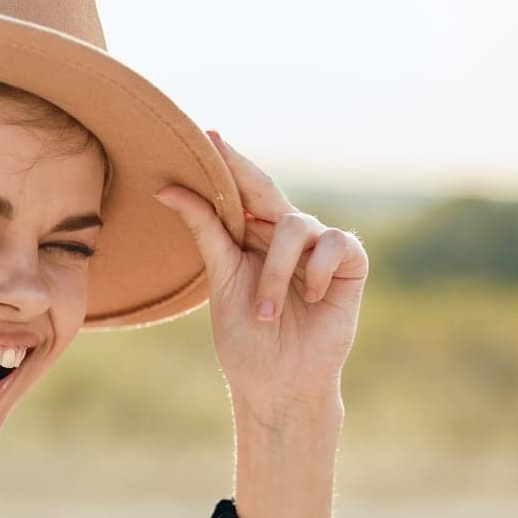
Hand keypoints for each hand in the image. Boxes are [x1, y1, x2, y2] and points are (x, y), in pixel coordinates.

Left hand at [152, 130, 367, 425]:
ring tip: (265, 314)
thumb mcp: (220, 279)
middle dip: (242, 170)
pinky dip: (315, 272)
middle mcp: (286, 236)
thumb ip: (204, 231)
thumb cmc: (246, 339)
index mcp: (252, 239)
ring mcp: (319, 247)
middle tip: (216, 146)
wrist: (278, 382)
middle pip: (267, 190)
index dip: (226, 164)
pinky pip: (334, 244)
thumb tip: (166, 190)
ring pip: (296, 226)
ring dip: (275, 273)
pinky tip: (310, 299)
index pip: (239, 193)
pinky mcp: (350, 262)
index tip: (204, 135)